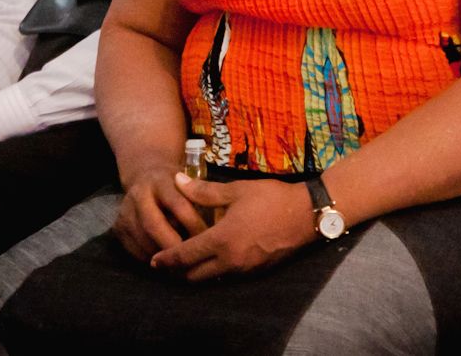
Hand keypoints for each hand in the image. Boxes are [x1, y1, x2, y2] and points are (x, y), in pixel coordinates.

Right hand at [111, 162, 211, 263]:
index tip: (207, 239)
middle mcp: (139, 194)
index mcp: (160, 181)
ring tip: (180, 266)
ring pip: (142, 240)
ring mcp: (124, 211)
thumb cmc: (177, 186)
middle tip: (190, 262)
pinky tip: (165, 264)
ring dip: (161, 256)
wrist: (145, 177)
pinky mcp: (117, 227)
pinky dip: (150, 259)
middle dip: (172, 246)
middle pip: (153, 225)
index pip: (178, 205)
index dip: (193, 224)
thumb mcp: (190, 184)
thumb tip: (215, 231)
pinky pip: (133, 250)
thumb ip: (200, 201)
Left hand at [149, 176, 314, 280]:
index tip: (153, 261)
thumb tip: (177, 181)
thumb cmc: (270, 198)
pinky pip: (228, 276)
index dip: (167, 259)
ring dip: (196, 273)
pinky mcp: (256, 272)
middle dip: (177, 271)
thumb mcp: (235, 190)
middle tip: (166, 262)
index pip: (185, 255)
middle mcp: (230, 261)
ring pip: (211, 278)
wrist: (306, 215)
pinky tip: (213, 258)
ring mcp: (244, 270)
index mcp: (222, 240)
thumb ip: (203, 191)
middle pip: (194, 275)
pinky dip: (215, 271)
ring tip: (186, 261)